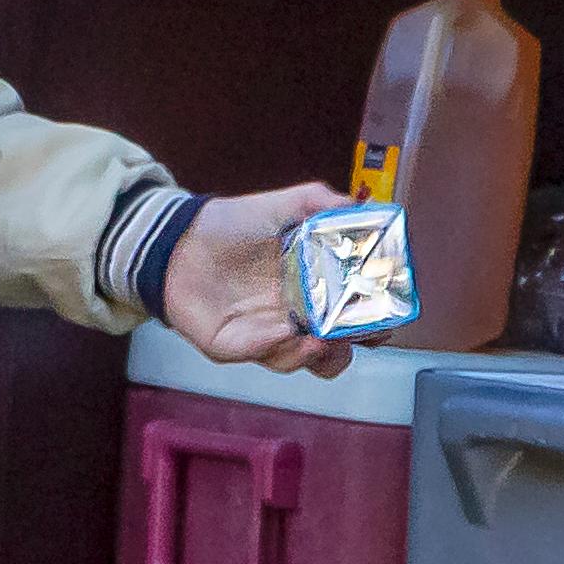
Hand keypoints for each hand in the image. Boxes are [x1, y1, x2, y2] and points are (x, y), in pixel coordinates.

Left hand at [163, 182, 357, 376]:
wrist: (179, 237)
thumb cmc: (230, 224)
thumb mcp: (283, 205)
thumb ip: (320, 203)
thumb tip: (356, 206)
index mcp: (311, 291)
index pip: (351, 319)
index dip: (371, 323)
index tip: (384, 314)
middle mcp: (291, 318)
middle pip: (332, 352)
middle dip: (346, 348)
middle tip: (354, 333)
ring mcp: (262, 334)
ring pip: (298, 361)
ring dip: (313, 354)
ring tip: (322, 337)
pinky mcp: (231, 344)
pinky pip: (257, 354)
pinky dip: (273, 346)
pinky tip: (284, 330)